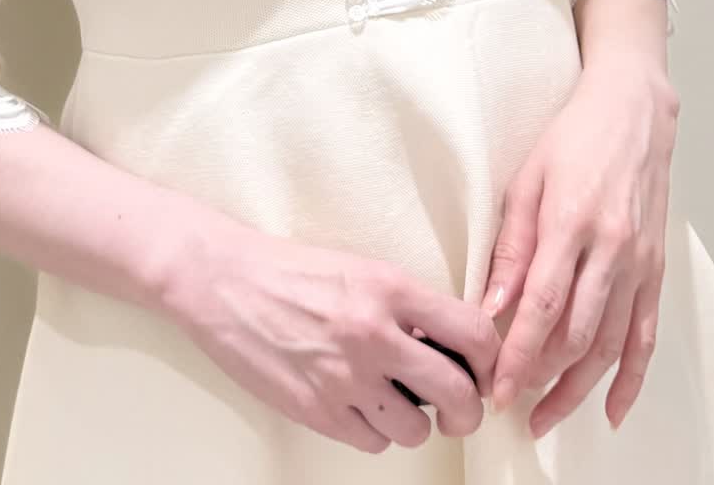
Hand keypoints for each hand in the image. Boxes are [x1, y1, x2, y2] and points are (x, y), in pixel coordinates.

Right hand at [160, 220, 500, 451]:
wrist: (223, 281)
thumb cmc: (292, 271)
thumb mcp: (361, 270)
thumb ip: (408, 307)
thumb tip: (453, 347)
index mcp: (389, 288)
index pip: (472, 332)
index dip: (490, 359)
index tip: (484, 369)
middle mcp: (372, 333)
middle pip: (456, 394)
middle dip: (467, 409)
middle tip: (458, 406)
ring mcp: (344, 377)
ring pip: (416, 429)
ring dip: (414, 421)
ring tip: (395, 398)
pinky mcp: (317, 410)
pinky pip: (372, 443)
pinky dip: (373, 431)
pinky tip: (358, 403)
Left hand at [478, 58, 679, 436]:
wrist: (633, 112)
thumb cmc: (574, 139)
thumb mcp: (527, 179)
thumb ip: (510, 245)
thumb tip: (491, 305)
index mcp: (572, 221)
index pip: (543, 304)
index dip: (520, 353)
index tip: (498, 387)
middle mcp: (612, 248)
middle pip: (578, 335)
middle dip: (543, 380)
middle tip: (512, 407)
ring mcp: (640, 262)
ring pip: (613, 345)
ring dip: (580, 388)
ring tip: (548, 417)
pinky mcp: (656, 269)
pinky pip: (647, 335)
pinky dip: (632, 378)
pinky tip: (611, 409)